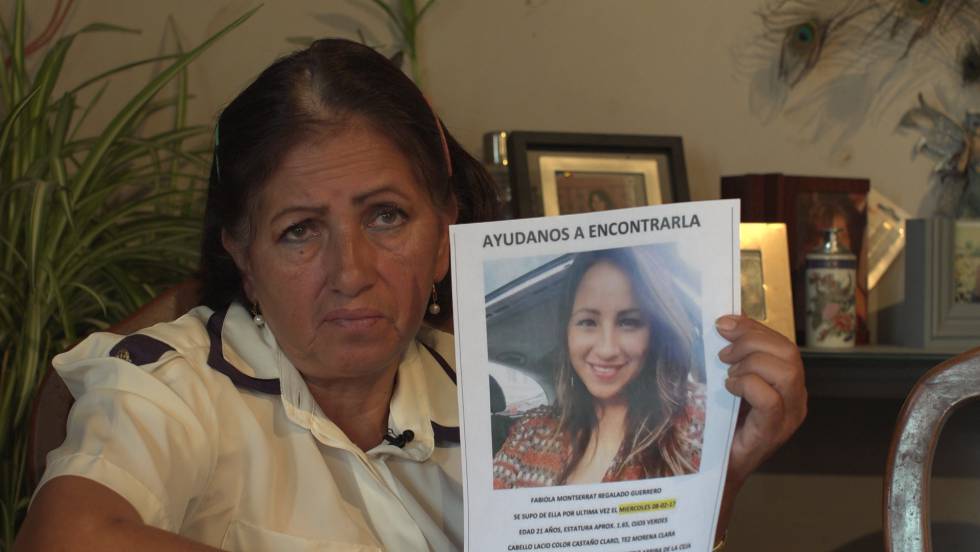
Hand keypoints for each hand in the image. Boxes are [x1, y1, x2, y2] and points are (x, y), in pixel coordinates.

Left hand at [715, 314, 806, 487]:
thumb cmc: (722, 423)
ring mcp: (789, 417)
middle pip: (789, 354)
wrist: (716, 467)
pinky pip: (770, 400)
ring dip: (749, 364)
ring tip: (727, 374)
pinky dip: (747, 385)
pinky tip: (729, 389)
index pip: (783, 344)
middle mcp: (796, 399)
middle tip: (724, 353)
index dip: (754, 328)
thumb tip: (726, 323)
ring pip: (786, 372)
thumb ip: (736, 357)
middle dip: (752, 342)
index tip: (724, 323)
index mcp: (788, 384)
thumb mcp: (731, 382)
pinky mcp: (773, 432)